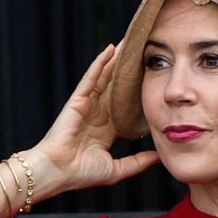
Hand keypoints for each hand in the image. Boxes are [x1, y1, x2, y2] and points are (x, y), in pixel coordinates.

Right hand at [21, 44, 159, 201]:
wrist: (57, 173)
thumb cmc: (81, 174)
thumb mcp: (117, 169)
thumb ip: (138, 162)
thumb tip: (160, 156)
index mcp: (107, 130)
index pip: (127, 107)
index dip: (140, 93)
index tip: (155, 82)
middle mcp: (98, 114)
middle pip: (118, 87)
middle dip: (130, 71)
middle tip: (146, 52)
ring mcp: (87, 105)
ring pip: (106, 78)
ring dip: (117, 60)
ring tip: (131, 42)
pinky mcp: (77, 100)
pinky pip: (91, 78)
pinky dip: (100, 63)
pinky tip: (110, 49)